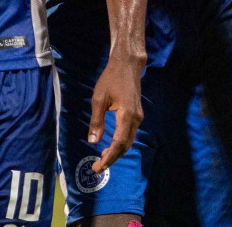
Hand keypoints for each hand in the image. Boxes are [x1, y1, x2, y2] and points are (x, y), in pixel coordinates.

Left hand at [86, 51, 143, 172]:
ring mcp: (138, 116)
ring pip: (129, 140)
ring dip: (117, 151)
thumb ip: (96, 121)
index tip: (98, 167)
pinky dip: (121, 143)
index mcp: (126, 115)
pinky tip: (111, 144)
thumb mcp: (99, 99)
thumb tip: (93, 141)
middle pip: (125, 145)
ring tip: (103, 158)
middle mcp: (136, 119)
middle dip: (112, 158)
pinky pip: (130, 133)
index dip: (109, 158)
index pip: (119, 143)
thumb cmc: (111, 79)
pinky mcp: (137, 113)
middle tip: (97, 167)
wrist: (128, 64)